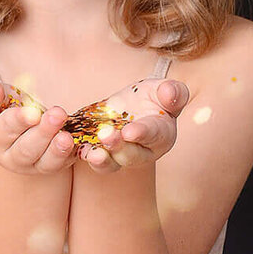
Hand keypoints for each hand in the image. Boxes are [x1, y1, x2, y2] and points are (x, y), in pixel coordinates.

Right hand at [0, 79, 77, 175]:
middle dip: (42, 133)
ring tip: (67, 137)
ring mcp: (33, 165)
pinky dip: (72, 154)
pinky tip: (80, 144)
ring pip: (45, 162)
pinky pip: (64, 163)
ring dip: (57, 149)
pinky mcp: (54, 166)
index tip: (33, 112)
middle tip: (58, 115)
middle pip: (26, 150)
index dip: (19, 120)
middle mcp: (11, 158)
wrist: (21, 123)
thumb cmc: (3, 108)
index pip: (4, 130)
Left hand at [74, 77, 189, 170]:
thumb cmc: (154, 98)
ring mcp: (122, 156)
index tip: (129, 131)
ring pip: (113, 164)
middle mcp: (144, 152)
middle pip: (132, 154)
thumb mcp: (165, 89)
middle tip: (105, 135)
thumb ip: (173, 92)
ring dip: (101, 160)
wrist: (133, 106)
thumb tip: (170, 92)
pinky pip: (96, 161)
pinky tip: (78, 149)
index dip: (142, 133)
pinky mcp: (104, 155)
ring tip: (91, 153)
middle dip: (119, 146)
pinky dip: (86, 156)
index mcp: (163, 135)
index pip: (153, 135)